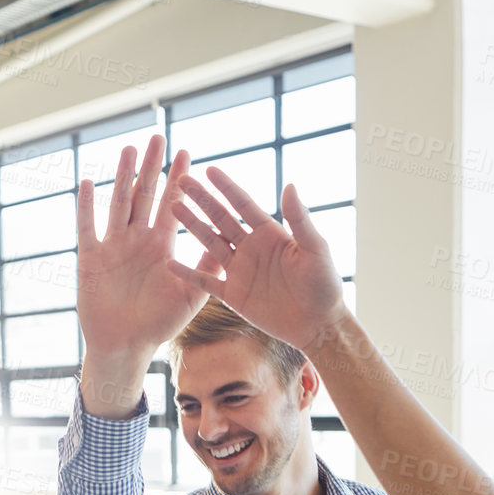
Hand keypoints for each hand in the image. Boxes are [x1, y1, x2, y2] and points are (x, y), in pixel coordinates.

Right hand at [75, 135, 203, 361]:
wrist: (125, 346)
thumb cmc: (159, 325)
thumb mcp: (191, 297)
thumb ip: (208, 269)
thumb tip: (231, 242)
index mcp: (162, 246)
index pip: (172, 205)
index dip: (178, 180)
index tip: (186, 152)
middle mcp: (137, 241)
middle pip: (145, 196)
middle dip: (151, 167)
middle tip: (158, 137)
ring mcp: (113, 247)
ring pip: (118, 204)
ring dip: (122, 177)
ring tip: (129, 149)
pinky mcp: (91, 259)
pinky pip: (88, 227)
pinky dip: (87, 207)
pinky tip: (89, 183)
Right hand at [168, 168, 346, 353]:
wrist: (318, 324)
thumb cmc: (324, 284)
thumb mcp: (315, 249)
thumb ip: (299, 219)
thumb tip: (290, 184)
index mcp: (270, 234)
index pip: (243, 204)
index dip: (226, 187)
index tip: (209, 170)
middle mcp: (251, 248)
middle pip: (220, 218)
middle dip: (201, 200)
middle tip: (181, 182)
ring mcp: (240, 271)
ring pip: (209, 243)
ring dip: (192, 226)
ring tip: (173, 208)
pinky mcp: (233, 295)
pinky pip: (206, 282)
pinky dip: (188, 274)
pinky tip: (169, 264)